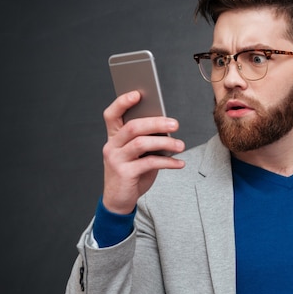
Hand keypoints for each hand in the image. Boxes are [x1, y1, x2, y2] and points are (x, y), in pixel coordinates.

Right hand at [101, 91, 185, 213]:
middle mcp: (111, 145)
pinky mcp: (125, 173)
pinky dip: (168, 162)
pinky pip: (150, 163)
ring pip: (141, 143)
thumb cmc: (131, 172)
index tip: (138, 94)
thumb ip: (145, 140)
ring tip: (181, 145)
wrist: (119, 200)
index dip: (122, 102)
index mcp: (113, 137)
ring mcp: (116, 159)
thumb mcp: (136, 155)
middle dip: (156, 123)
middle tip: (175, 124)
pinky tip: (179, 163)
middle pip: (133, 127)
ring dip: (165, 142)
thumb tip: (166, 127)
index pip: (112, 114)